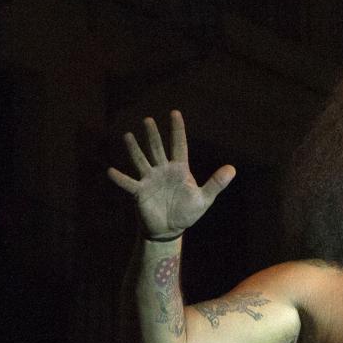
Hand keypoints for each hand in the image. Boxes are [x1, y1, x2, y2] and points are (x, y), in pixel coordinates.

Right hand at [107, 110, 235, 237]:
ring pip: (141, 161)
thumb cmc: (186, 212)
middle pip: (157, 148)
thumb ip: (216, 183)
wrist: (169, 229)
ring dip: (134, 149)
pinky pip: (128, 183)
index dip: (177, 129)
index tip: (174, 112)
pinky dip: (120, 178)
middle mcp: (162, 170)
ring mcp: (149, 180)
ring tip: (127, 136)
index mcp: (179, 169)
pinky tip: (111, 171)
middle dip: (152, 135)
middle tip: (148, 120)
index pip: (179, 145)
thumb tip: (232, 169)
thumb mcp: (204, 199)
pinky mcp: (140, 193)